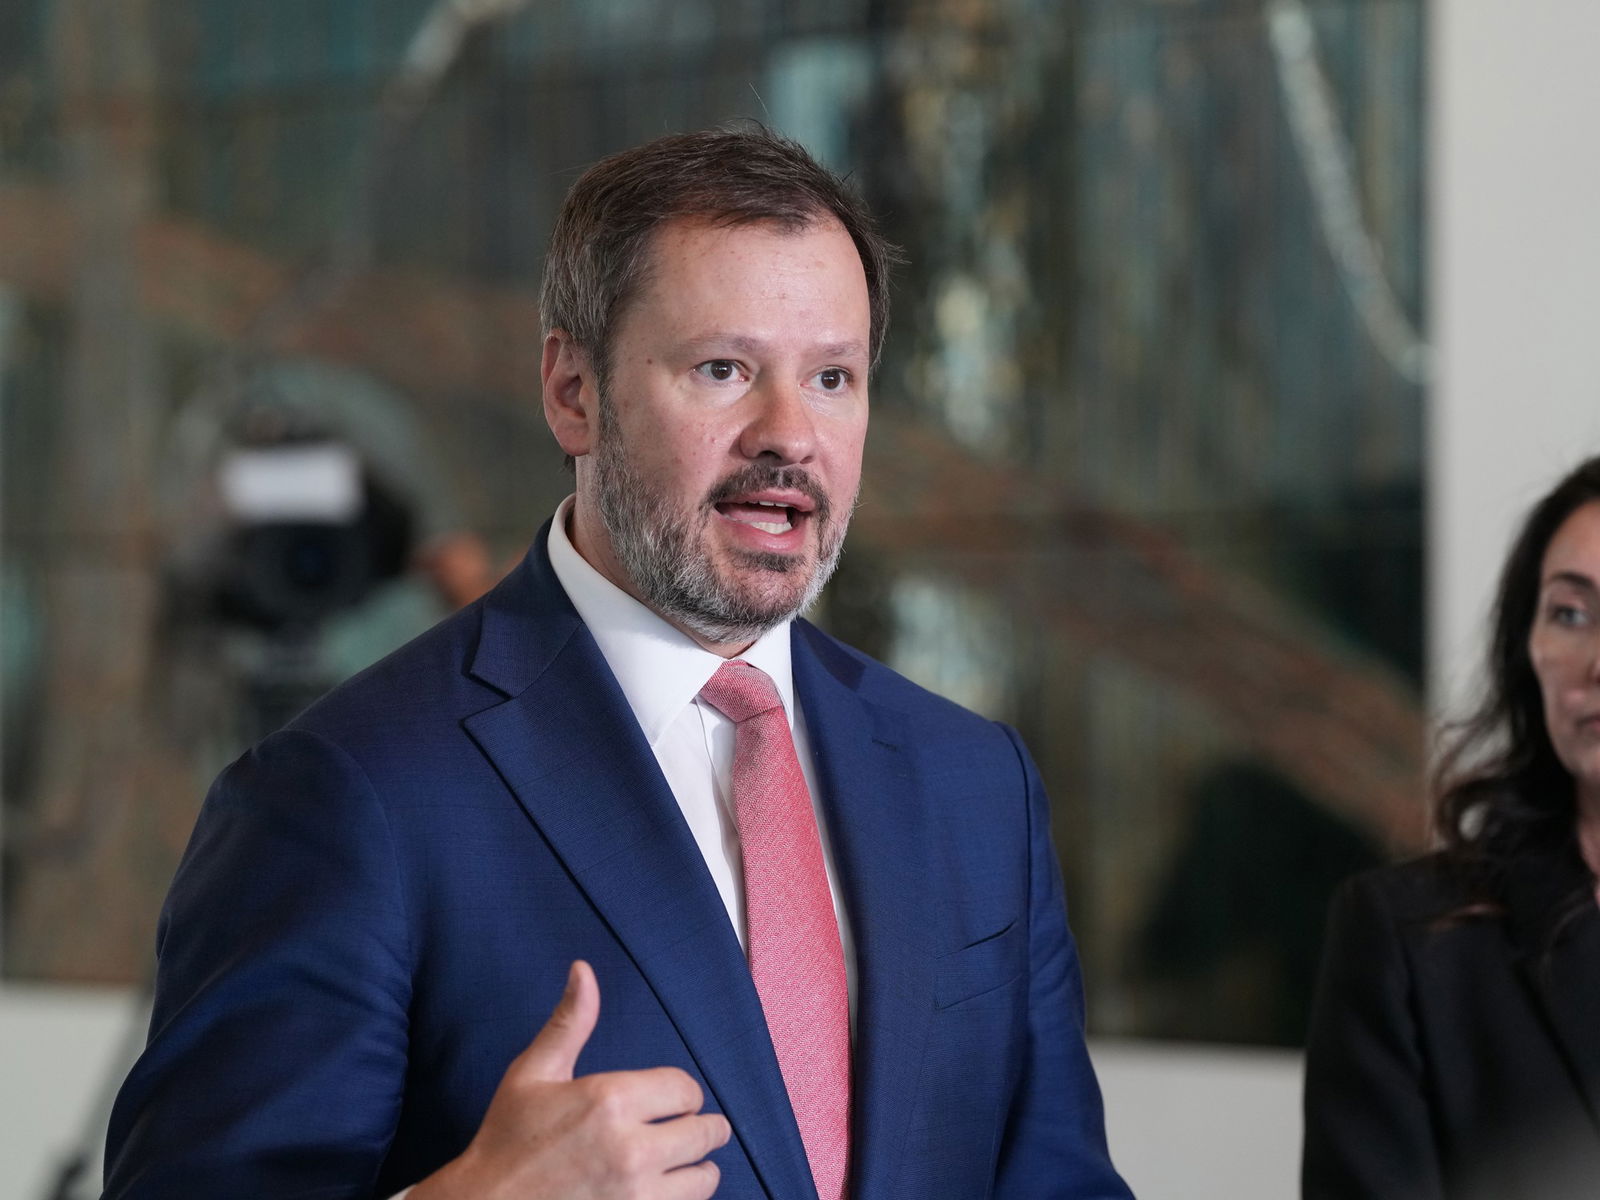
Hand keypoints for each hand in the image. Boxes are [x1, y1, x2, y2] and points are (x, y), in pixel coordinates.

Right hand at [409, 961, 729, 1199]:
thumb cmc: (507, 1140)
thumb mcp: (532, 1073)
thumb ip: (569, 1022)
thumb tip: (583, 970)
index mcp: (610, 1100)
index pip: (686, 1088)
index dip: (682, 1092)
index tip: (672, 1101)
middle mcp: (631, 1148)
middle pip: (706, 1132)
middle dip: (700, 1126)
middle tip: (685, 1129)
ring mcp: (636, 1194)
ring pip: (705, 1176)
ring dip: (697, 1167)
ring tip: (679, 1161)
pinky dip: (682, 1196)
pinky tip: (664, 1188)